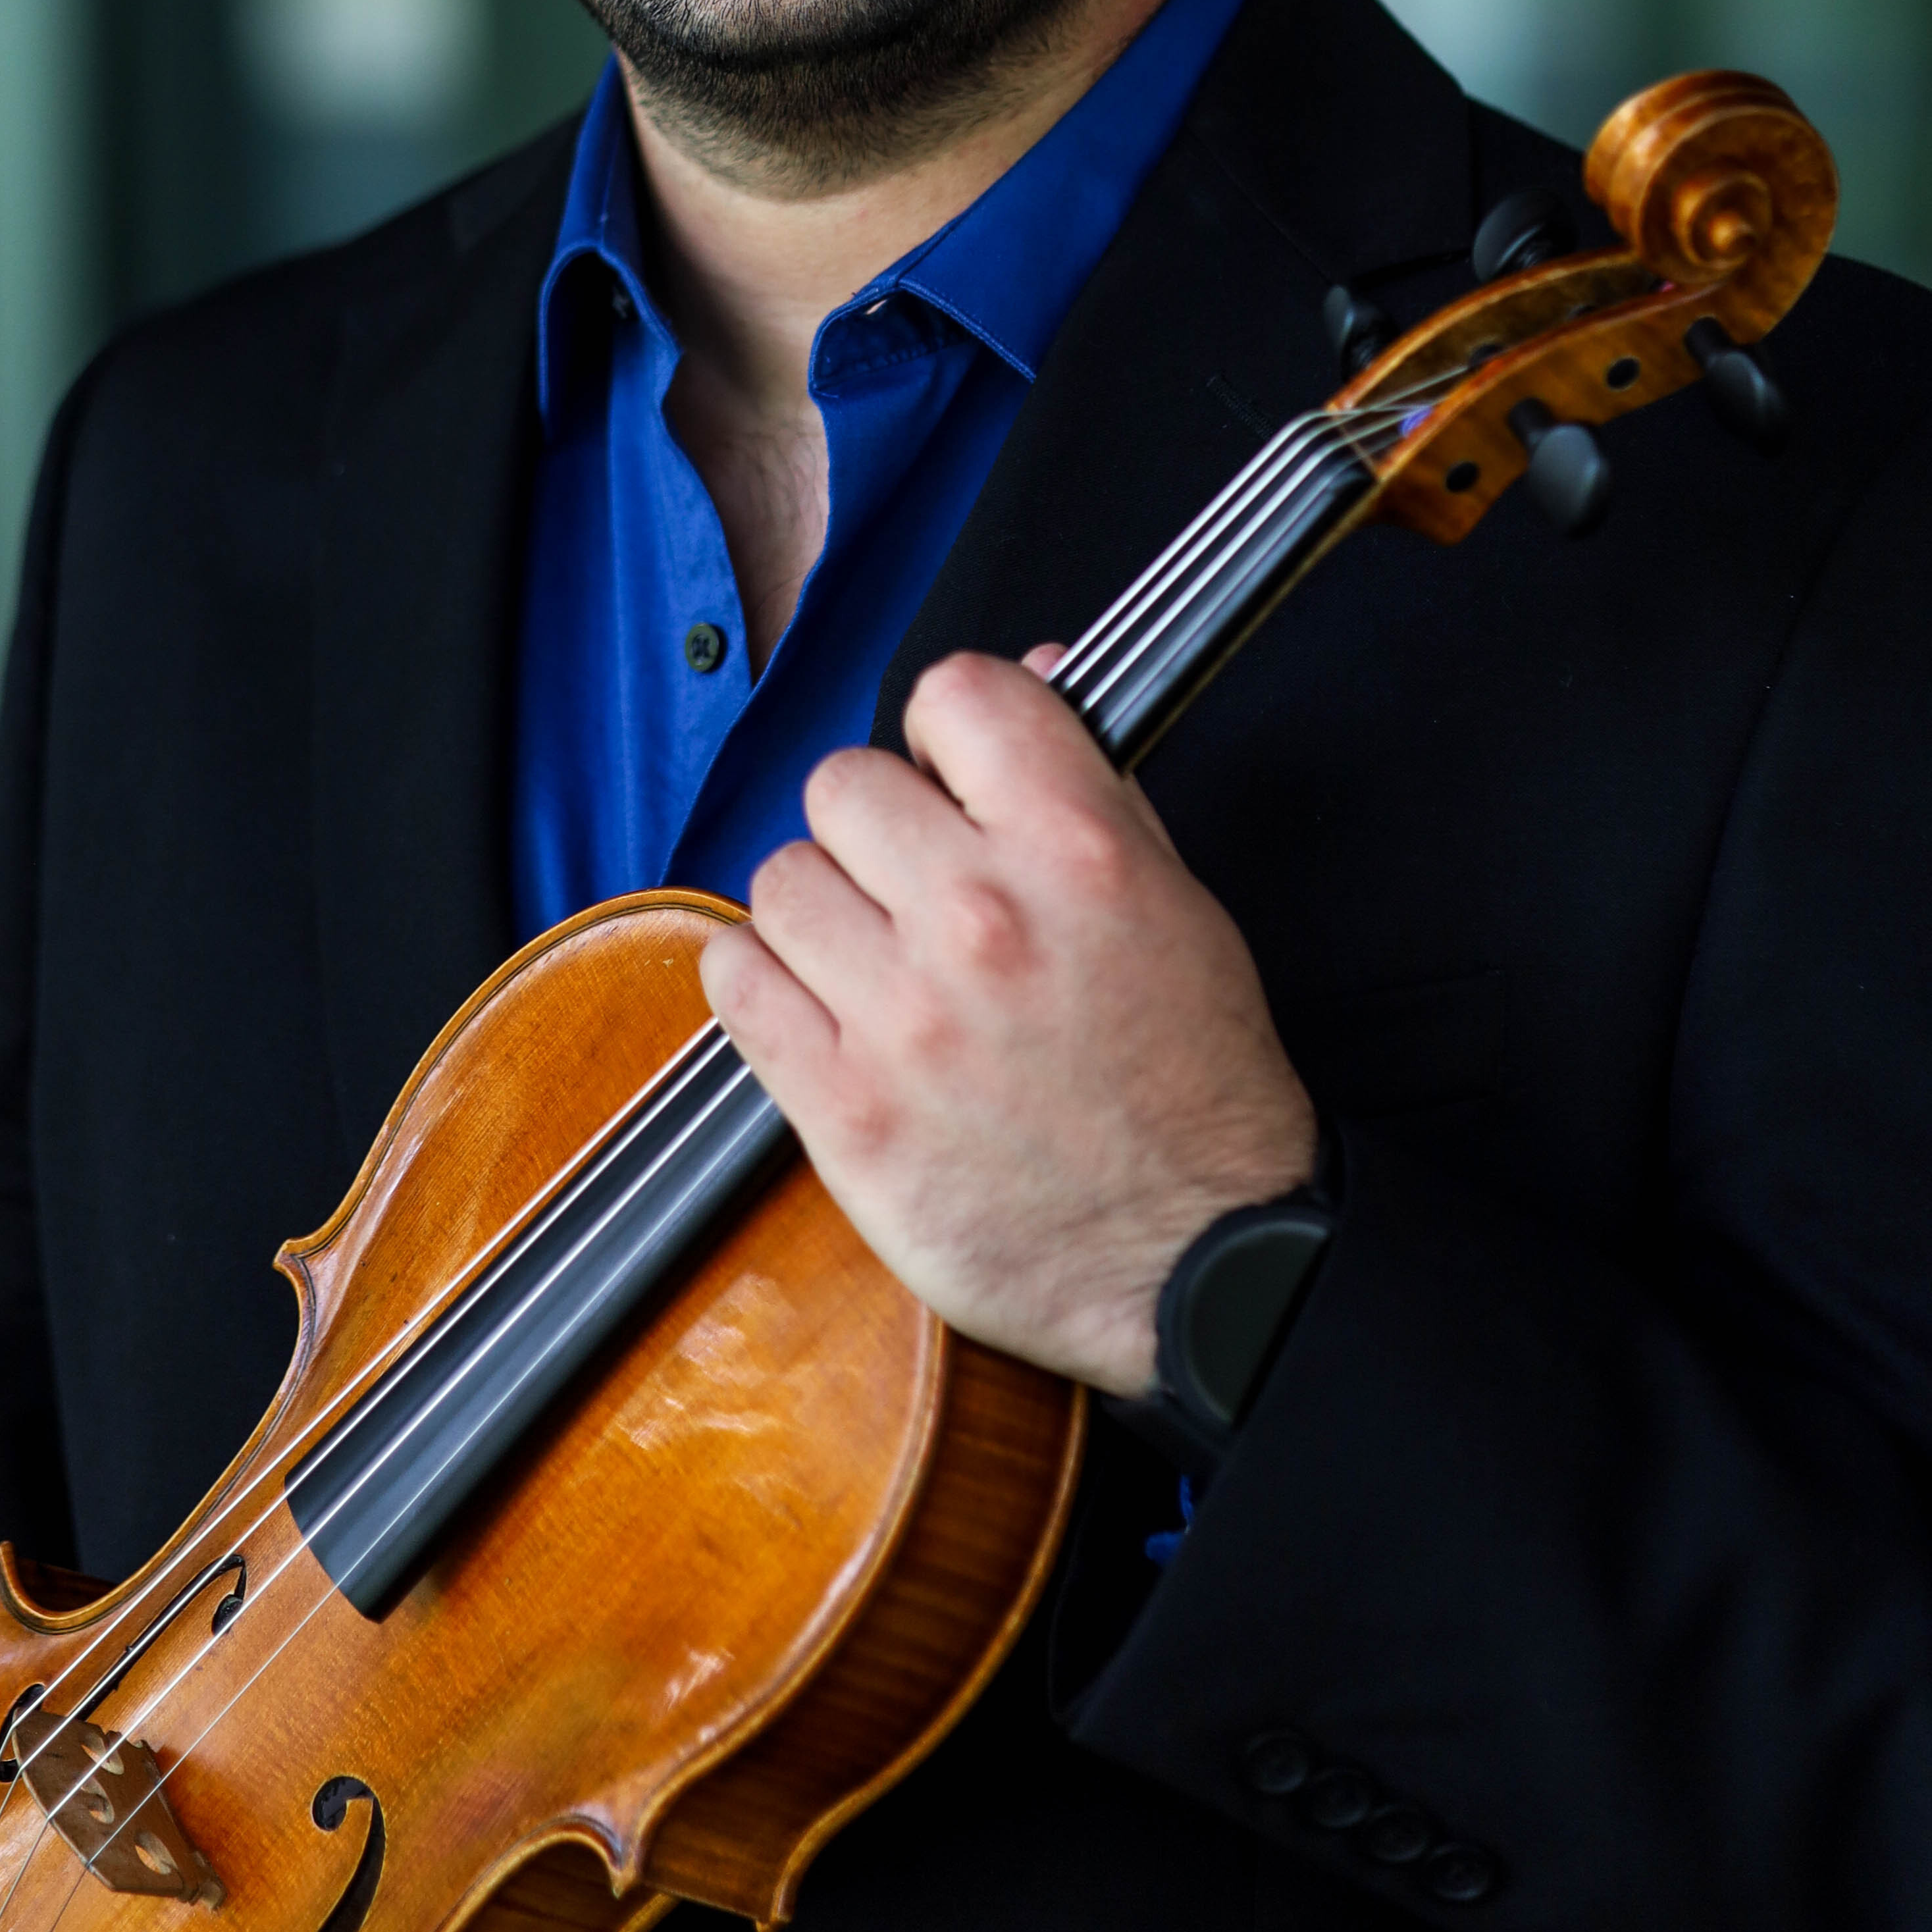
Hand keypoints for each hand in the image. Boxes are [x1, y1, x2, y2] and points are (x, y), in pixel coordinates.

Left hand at [700, 649, 1318, 1393]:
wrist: (1198, 1260)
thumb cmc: (1195, 1085)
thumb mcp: (1179, 904)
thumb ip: (1091, 786)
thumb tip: (1035, 671)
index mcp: (1078, 854)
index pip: (958, 693)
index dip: (949, 732)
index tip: (953, 778)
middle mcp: (982, 921)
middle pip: (846, 785)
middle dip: (876, 830)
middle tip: (913, 890)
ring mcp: (903, 1019)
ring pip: (781, 880)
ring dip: (820, 913)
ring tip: (873, 964)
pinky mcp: (843, 1113)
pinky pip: (733, 981)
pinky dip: (763, 984)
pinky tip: (817, 1007)